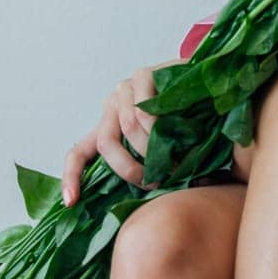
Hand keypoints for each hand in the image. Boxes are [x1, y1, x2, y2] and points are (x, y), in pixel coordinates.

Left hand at [62, 59, 180, 204]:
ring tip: (174, 162)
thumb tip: (143, 201)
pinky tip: (175, 134)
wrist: (207, 83)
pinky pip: (144, 111)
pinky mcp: (142, 76)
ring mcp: (125, 90)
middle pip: (106, 144)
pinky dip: (158, 130)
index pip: (79, 151)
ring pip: (128, 128)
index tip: (70, 202)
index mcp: (109, 126)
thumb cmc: (184, 122)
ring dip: (151, 152)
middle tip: (153, 183)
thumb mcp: (160, 148)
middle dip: (129, 169)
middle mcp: (112, 107)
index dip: (72, 176)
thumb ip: (146, 167)